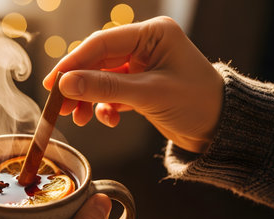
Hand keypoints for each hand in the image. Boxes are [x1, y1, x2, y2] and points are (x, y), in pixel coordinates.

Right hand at [43, 16, 223, 152]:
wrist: (221, 130)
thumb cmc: (197, 104)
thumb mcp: (149, 95)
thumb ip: (105, 88)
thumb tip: (65, 84)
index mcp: (152, 34)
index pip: (101, 43)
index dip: (73, 63)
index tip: (52, 83)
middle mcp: (145, 45)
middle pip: (97, 61)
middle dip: (78, 85)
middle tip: (59, 105)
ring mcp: (141, 65)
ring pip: (102, 78)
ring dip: (88, 98)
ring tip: (79, 118)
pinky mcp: (139, 84)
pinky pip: (112, 92)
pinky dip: (105, 106)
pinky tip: (109, 119)